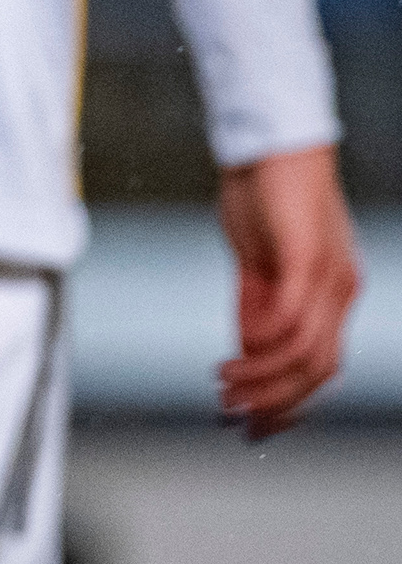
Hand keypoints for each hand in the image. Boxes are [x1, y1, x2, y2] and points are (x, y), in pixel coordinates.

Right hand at [217, 143, 359, 437]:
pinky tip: (235, 352)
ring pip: (305, 352)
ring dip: (262, 378)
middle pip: (319, 370)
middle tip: (232, 413)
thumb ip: (256, 306)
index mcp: (333, 294)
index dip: (290, 402)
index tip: (253, 426)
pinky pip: (291, 317)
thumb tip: (248, 354)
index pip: (322, 366)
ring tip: (224, 384)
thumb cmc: (262, 194)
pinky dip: (263, 343)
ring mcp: (327, 275)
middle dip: (275, 402)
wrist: (268, 138)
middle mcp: (340, 289)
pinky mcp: (306, 256)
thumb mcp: (257, 262)